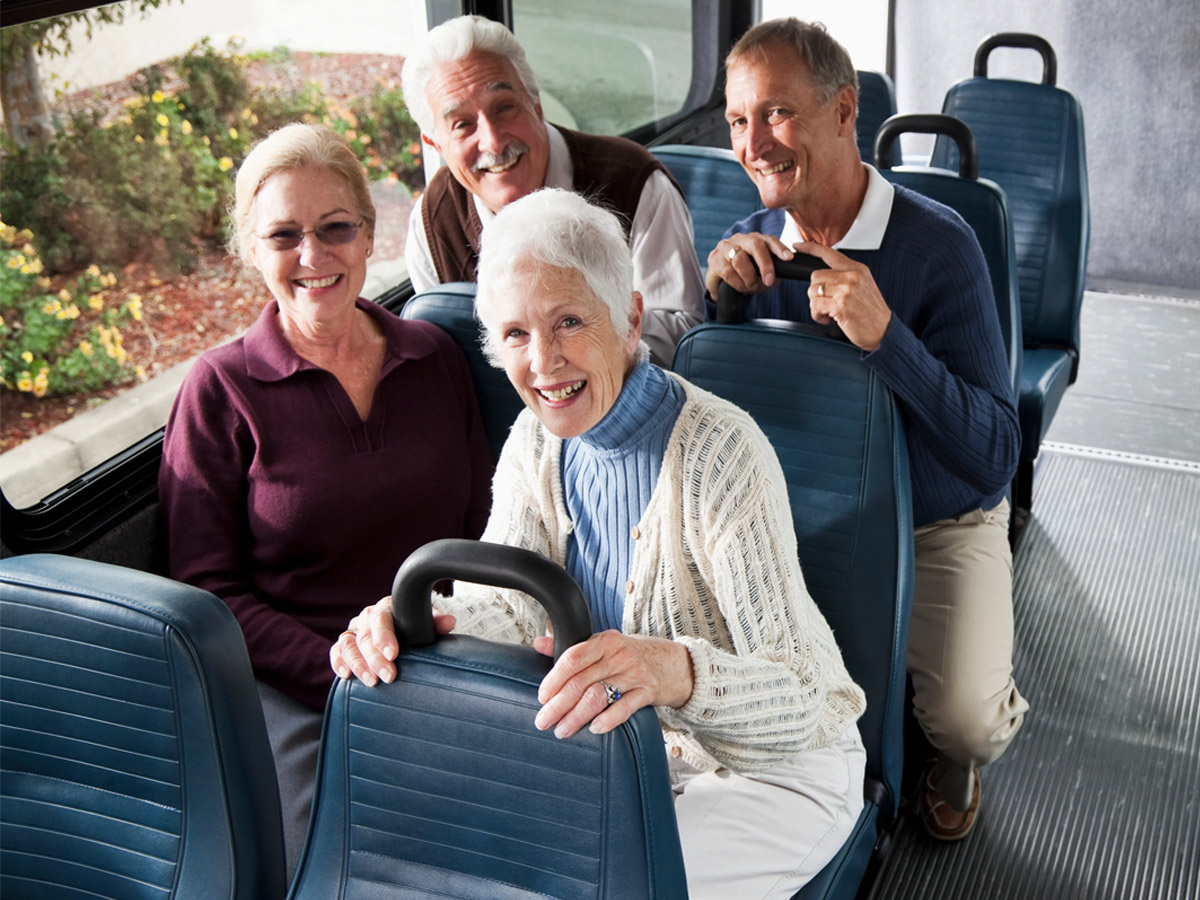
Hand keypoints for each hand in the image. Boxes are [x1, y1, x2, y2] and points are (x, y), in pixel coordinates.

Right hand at [329, 596, 455, 685]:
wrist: (401, 629)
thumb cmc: (412, 626)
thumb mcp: (425, 622)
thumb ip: (435, 622)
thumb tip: (448, 622)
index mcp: (386, 608)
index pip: (381, 618)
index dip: (384, 636)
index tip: (392, 654)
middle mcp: (366, 617)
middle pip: (365, 636)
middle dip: (375, 658)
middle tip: (388, 676)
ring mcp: (354, 630)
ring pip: (348, 644)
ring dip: (357, 664)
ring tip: (371, 682)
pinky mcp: (345, 644)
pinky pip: (337, 651)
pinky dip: (338, 662)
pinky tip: (346, 675)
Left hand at [532, 630, 693, 738]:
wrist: (674, 663)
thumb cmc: (632, 654)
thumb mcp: (605, 644)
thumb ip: (573, 647)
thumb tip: (539, 644)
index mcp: (605, 641)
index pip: (573, 658)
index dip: (554, 678)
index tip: (542, 696)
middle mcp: (619, 655)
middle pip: (582, 681)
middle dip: (559, 704)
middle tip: (543, 721)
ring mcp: (635, 673)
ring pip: (599, 696)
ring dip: (577, 716)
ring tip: (562, 730)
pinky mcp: (648, 691)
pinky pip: (625, 708)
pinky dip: (608, 720)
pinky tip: (594, 728)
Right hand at [705, 232, 795, 298]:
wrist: (720, 282)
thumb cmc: (744, 274)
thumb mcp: (760, 272)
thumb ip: (772, 272)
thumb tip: (780, 277)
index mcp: (755, 239)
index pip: (769, 240)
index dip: (779, 248)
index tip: (788, 258)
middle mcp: (741, 239)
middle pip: (755, 244)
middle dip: (765, 264)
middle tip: (769, 281)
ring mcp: (726, 247)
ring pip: (740, 260)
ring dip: (749, 278)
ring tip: (752, 287)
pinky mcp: (714, 259)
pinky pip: (728, 272)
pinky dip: (738, 283)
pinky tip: (741, 287)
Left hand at [800, 241, 892, 351]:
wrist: (883, 330)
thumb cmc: (871, 312)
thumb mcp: (863, 286)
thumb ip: (846, 277)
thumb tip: (824, 276)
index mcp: (857, 269)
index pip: (829, 252)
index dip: (810, 247)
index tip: (798, 245)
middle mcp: (851, 276)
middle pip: (815, 276)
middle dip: (815, 291)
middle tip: (824, 303)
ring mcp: (846, 290)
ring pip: (813, 291)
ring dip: (815, 305)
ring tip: (827, 312)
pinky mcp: (840, 305)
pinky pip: (815, 306)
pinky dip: (817, 315)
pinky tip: (827, 320)